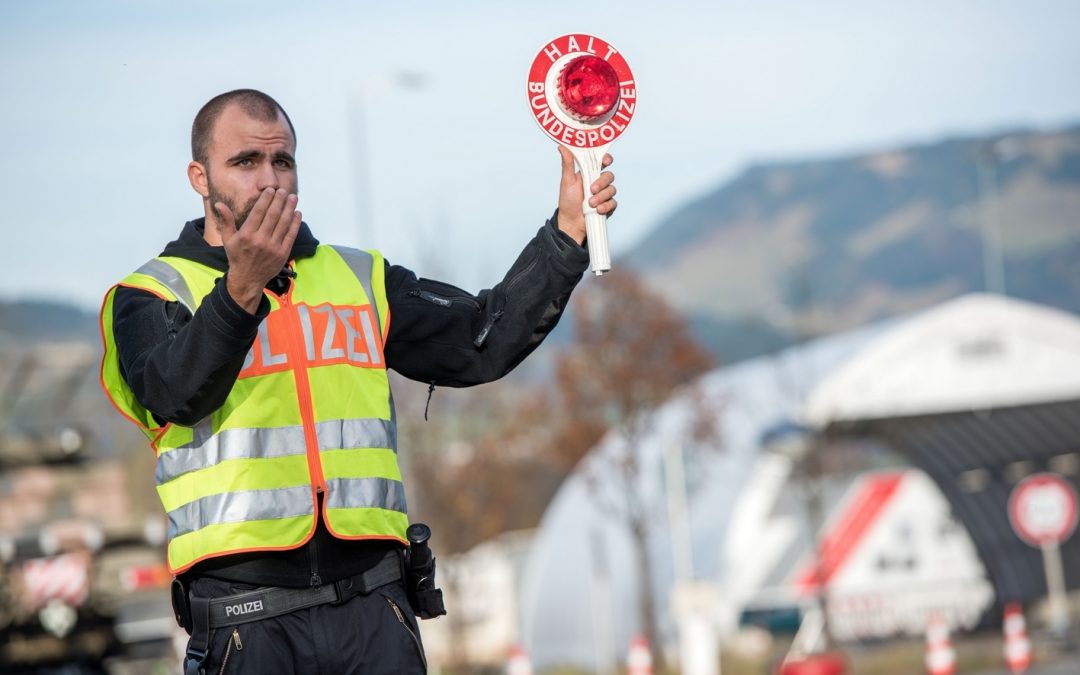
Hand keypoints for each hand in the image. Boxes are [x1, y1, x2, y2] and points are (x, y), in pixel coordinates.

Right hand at [217, 188, 301, 312]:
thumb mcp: (228, 239)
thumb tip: (219, 204)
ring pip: (283, 223)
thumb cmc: (237, 257)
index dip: (266, 199)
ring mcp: (273, 247)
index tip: (271, 190)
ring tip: (292, 198)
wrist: (248, 279)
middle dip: (279, 201)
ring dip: (289, 209)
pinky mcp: (282, 253)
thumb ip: (226, 220)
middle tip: (283, 190)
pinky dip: (295, 224)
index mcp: (247, 235)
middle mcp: (260, 240)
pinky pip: (291, 235)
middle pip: (273, 215)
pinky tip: (297, 213)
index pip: (258, 212)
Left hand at [556, 146, 616, 245]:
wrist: (571, 222)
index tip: (606, 161)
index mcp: (589, 173)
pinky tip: (597, 210)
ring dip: (601, 197)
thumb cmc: (568, 201)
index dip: (606, 159)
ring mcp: (604, 194)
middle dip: (601, 183)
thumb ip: (568, 164)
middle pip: (609, 176)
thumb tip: (562, 147)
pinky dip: (605, 206)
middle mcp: (598, 182)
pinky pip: (613, 202)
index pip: (602, 162)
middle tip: (591, 190)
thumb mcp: (566, 181)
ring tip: (590, 204)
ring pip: (612, 189)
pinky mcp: (608, 205)